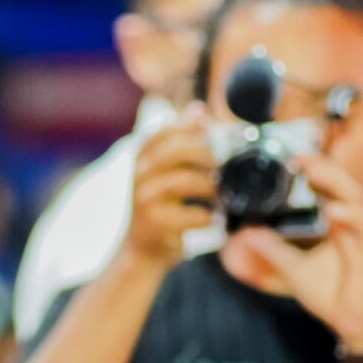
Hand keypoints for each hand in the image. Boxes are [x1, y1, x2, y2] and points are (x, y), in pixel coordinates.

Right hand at [122, 113, 218, 271]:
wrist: (140, 252)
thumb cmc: (160, 209)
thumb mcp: (163, 173)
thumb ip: (180, 143)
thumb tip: (200, 111)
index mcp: (141, 159)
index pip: (162, 132)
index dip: (187, 125)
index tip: (208, 126)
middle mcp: (140, 176)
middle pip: (174, 152)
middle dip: (205, 153)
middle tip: (222, 163)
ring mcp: (146, 200)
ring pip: (184, 181)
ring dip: (210, 186)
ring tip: (221, 193)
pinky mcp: (157, 224)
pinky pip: (193, 213)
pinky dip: (209, 215)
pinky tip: (213, 218)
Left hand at [219, 152, 362, 354]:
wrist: (351, 324)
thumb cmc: (331, 295)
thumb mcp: (292, 269)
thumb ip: (273, 249)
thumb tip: (246, 233)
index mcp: (338, 224)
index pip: (331, 188)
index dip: (315, 170)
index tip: (292, 158)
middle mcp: (352, 225)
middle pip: (345, 185)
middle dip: (324, 167)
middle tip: (300, 156)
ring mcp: (361, 238)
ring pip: (356, 199)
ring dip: (335, 182)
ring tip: (312, 171)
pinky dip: (348, 217)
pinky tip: (331, 210)